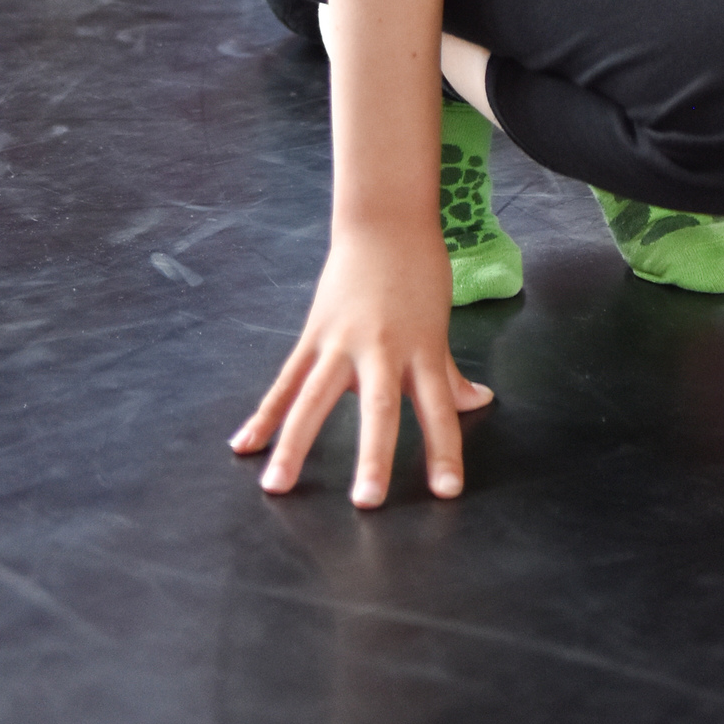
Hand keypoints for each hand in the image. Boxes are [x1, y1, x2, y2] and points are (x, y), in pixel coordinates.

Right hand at [231, 224, 493, 504]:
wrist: (385, 222)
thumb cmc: (419, 273)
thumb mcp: (439, 324)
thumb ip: (450, 372)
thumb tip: (479, 402)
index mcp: (421, 350)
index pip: (438, 409)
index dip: (445, 450)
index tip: (448, 491)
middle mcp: (382, 349)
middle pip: (379, 409)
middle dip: (372, 456)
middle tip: (366, 501)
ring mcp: (341, 342)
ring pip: (315, 399)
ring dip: (294, 445)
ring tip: (277, 486)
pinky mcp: (313, 335)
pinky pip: (286, 381)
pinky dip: (264, 415)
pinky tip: (244, 445)